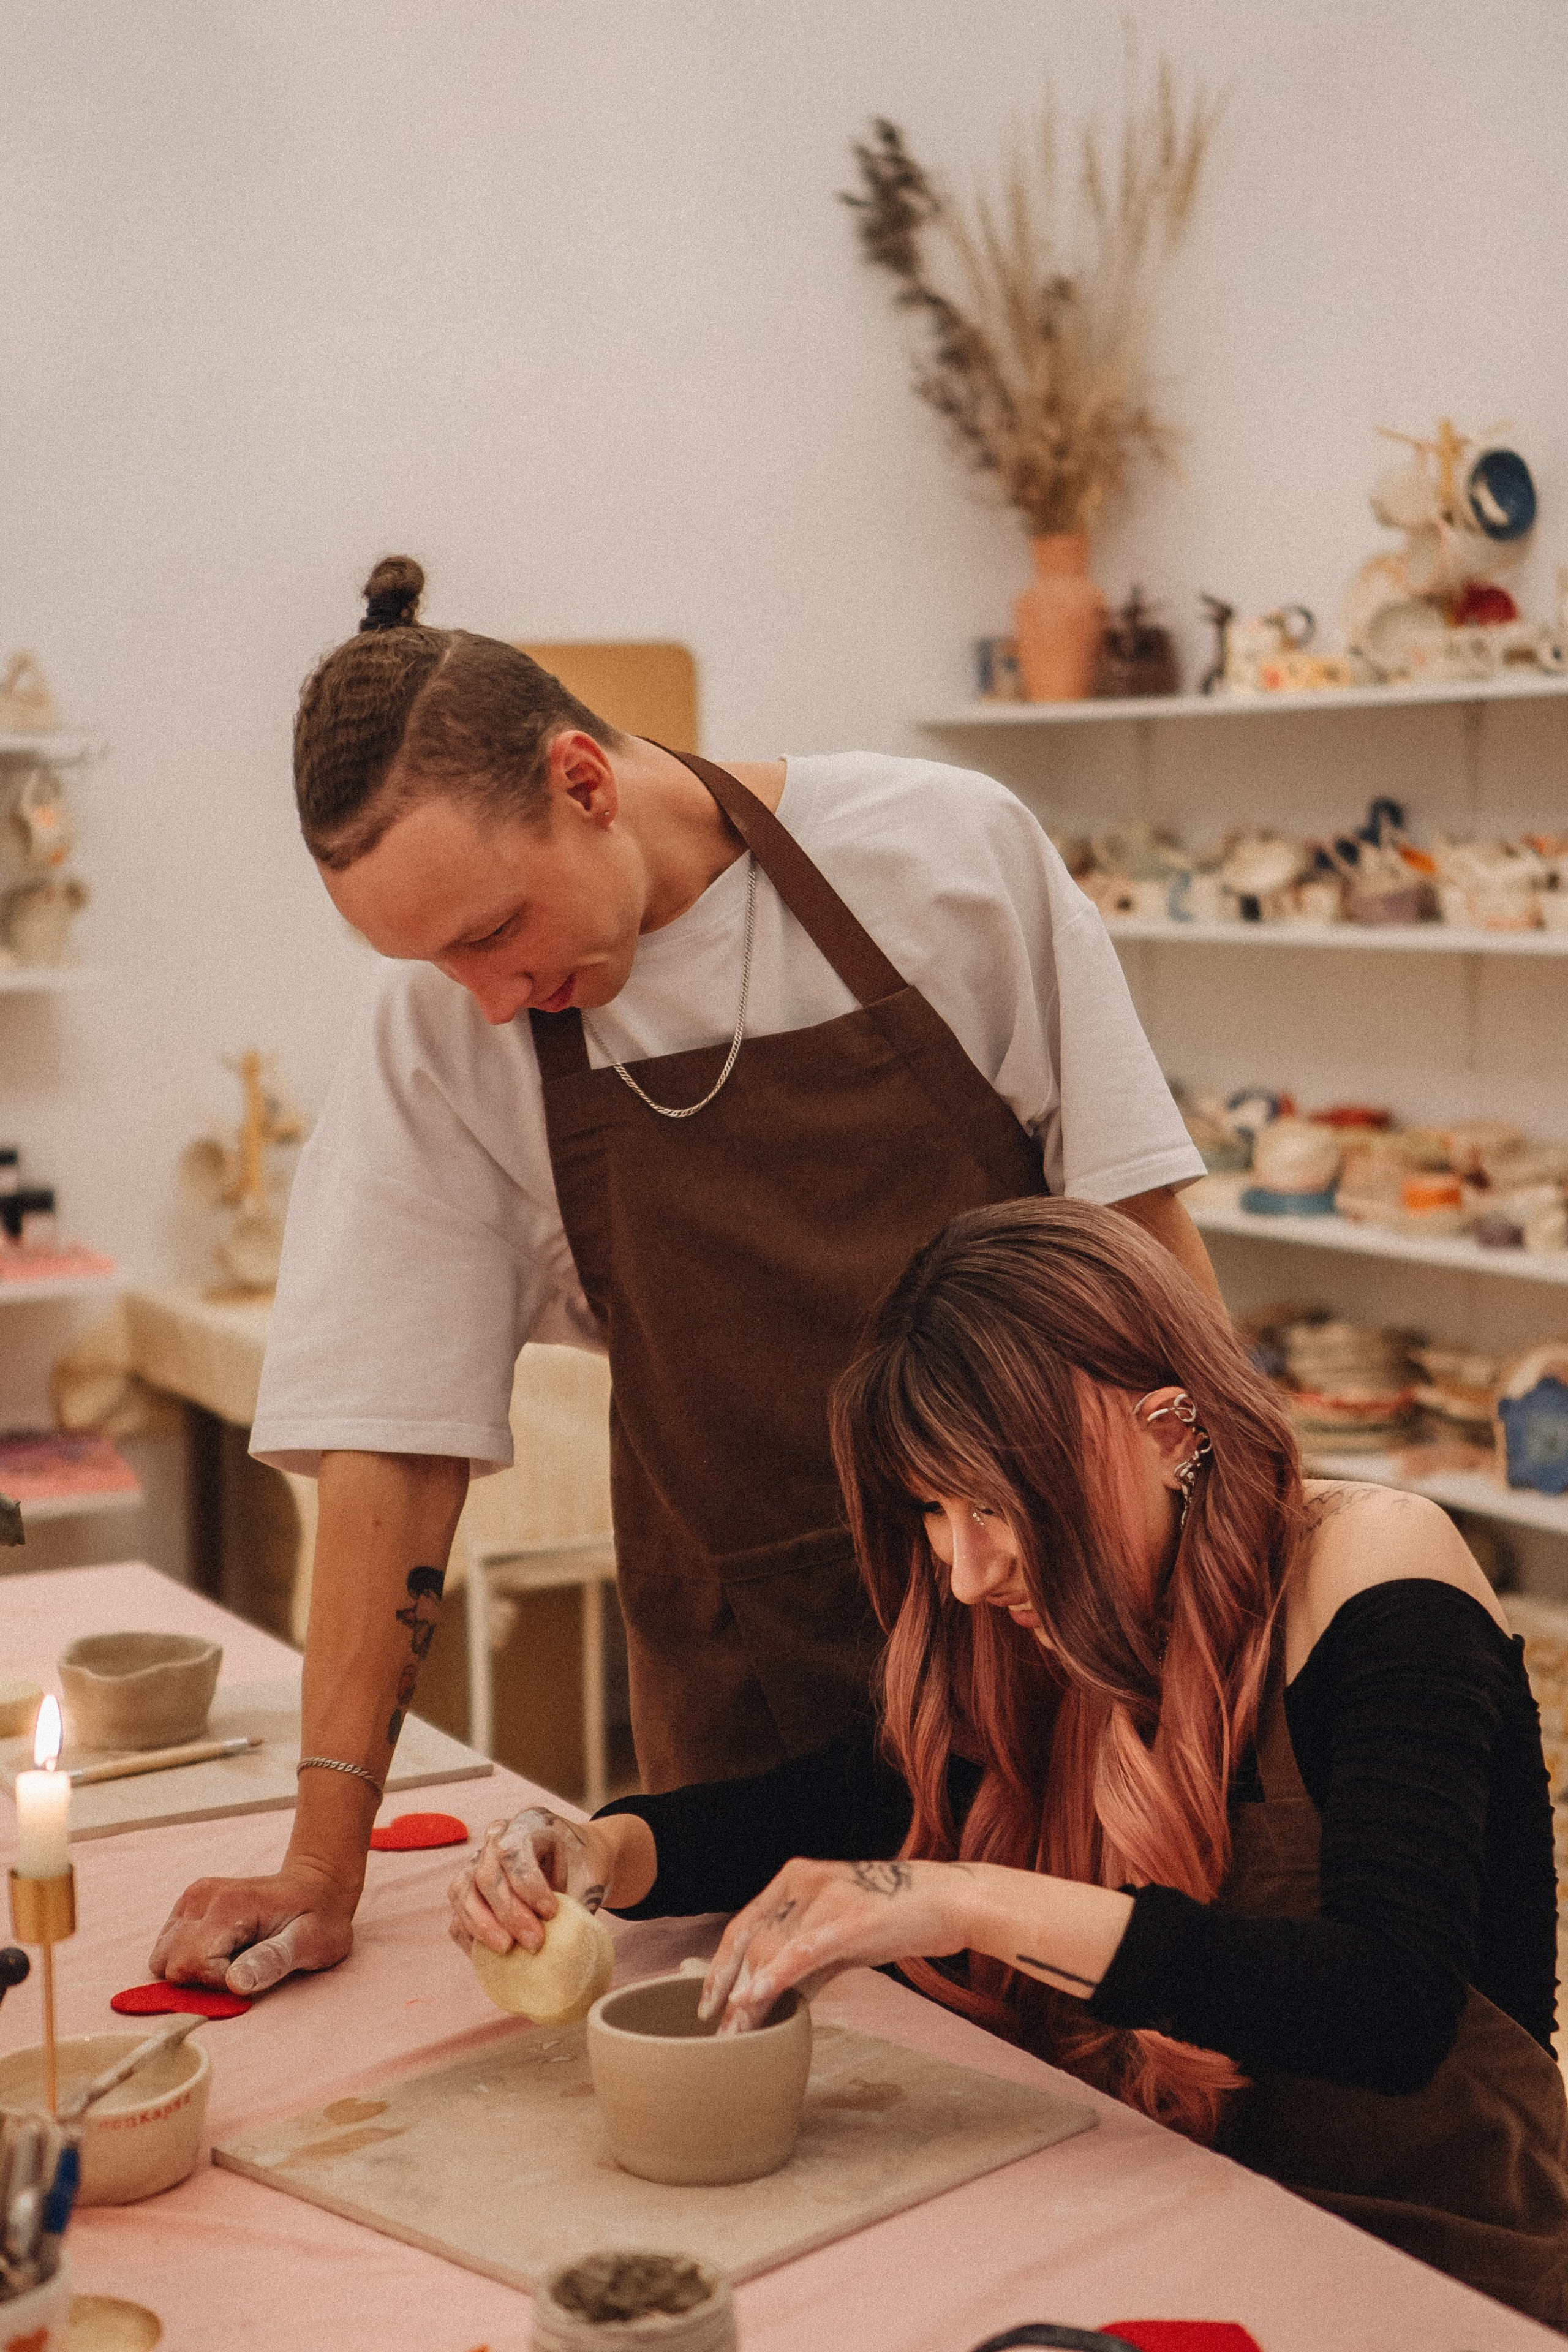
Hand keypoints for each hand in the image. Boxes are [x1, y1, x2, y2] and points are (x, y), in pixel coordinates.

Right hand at [149, 1860, 356, 1995]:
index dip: (218, 1983)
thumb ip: (272, 1961)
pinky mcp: (187, 1905)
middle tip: (243, 1967)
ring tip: (232, 1959)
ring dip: (192, 1970)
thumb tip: (235, 1983)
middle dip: (203, 1979)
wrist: (316, 1887)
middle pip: (172, 1963)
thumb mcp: (310, 1944)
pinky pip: (167, 1947)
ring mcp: (192, 1899)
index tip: (252, 1973)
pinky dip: (187, 1959)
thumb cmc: (317, 1920)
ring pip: (164, 1958)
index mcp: (228, 1906)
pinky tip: (220, 1952)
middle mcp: (202, 1897)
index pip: (192, 1965)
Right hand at [447, 1807, 617, 1957]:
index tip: (552, 1913)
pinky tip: (491, 1955)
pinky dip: (469, 1935)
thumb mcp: (589, 1879)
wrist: (578, 1864)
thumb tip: (564, 1946)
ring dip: (482, 1925)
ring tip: (507, 1950)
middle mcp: (497, 1838)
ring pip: (461, 1891)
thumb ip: (576, 1906)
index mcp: (529, 1824)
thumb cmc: (583, 1870)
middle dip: (508, 1913)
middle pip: (485, 1874)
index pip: (512, 1851)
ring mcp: (478, 1862)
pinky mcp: (469, 1890)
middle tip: (534, 1943)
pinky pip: (457, 1914)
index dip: (528, 1886)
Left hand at [700, 1856, 965, 2033]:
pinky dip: (775, 1974)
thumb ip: (806, 1961)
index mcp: (797, 1877)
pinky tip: (754, 1997)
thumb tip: (772, 1997)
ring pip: (772, 1949)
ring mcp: (828, 1898)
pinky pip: (804, 1951)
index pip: (744, 1923)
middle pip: (749, 1938)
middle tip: (716, 2032)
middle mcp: (805, 1880)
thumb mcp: (841, 1935)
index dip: (720, 1965)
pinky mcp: (851, 1921)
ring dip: (749, 1996)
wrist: (952, 1901)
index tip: (707, 2003)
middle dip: (727, 1988)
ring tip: (736, 2034)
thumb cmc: (897, 1917)